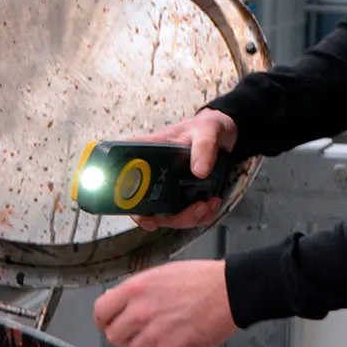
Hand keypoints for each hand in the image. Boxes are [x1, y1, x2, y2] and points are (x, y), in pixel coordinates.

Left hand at [94, 260, 236, 346]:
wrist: (231, 290)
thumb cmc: (205, 279)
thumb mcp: (165, 273)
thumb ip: (141, 289)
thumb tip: (122, 303)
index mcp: (138, 287)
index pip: (101, 311)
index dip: (106, 321)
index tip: (113, 324)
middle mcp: (141, 310)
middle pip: (115, 337)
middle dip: (130, 337)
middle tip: (146, 333)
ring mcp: (154, 332)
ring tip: (167, 341)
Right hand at [129, 108, 237, 231]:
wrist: (222, 134)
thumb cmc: (206, 127)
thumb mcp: (208, 130)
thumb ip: (204, 146)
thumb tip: (199, 171)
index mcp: (149, 152)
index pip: (124, 174)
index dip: (123, 199)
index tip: (143, 214)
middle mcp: (153, 172)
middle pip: (144, 206)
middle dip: (167, 217)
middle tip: (195, 208)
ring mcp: (166, 186)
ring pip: (165, 215)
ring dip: (187, 218)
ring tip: (207, 204)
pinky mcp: (181, 196)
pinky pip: (184, 216)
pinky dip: (199, 217)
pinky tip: (211, 204)